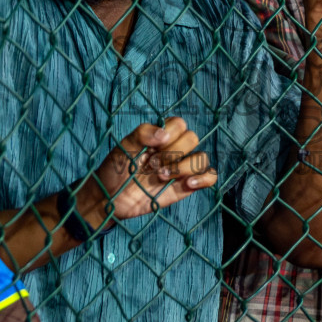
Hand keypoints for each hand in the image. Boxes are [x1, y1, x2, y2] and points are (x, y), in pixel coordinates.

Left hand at [88, 117, 216, 220]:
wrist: (111, 197)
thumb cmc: (116, 169)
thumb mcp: (123, 147)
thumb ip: (141, 134)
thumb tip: (163, 134)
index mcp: (161, 136)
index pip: (179, 124)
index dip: (170, 134)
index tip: (153, 147)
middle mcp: (175, 149)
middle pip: (192, 139)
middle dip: (173, 153)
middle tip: (152, 165)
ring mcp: (181, 168)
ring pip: (202, 158)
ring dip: (184, 166)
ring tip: (162, 177)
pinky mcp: (186, 186)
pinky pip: (209, 177)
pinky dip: (204, 178)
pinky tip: (187, 183)